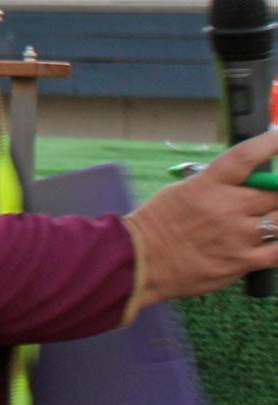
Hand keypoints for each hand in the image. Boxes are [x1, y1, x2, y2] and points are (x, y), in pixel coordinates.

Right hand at [127, 129, 277, 304]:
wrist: (140, 261)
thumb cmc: (155, 224)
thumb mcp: (179, 192)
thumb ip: (213, 185)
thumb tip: (241, 181)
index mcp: (208, 185)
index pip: (245, 157)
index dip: (270, 144)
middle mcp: (227, 207)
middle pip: (275, 192)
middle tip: (272, 194)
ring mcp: (238, 235)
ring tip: (271, 216)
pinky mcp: (243, 261)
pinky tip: (276, 240)